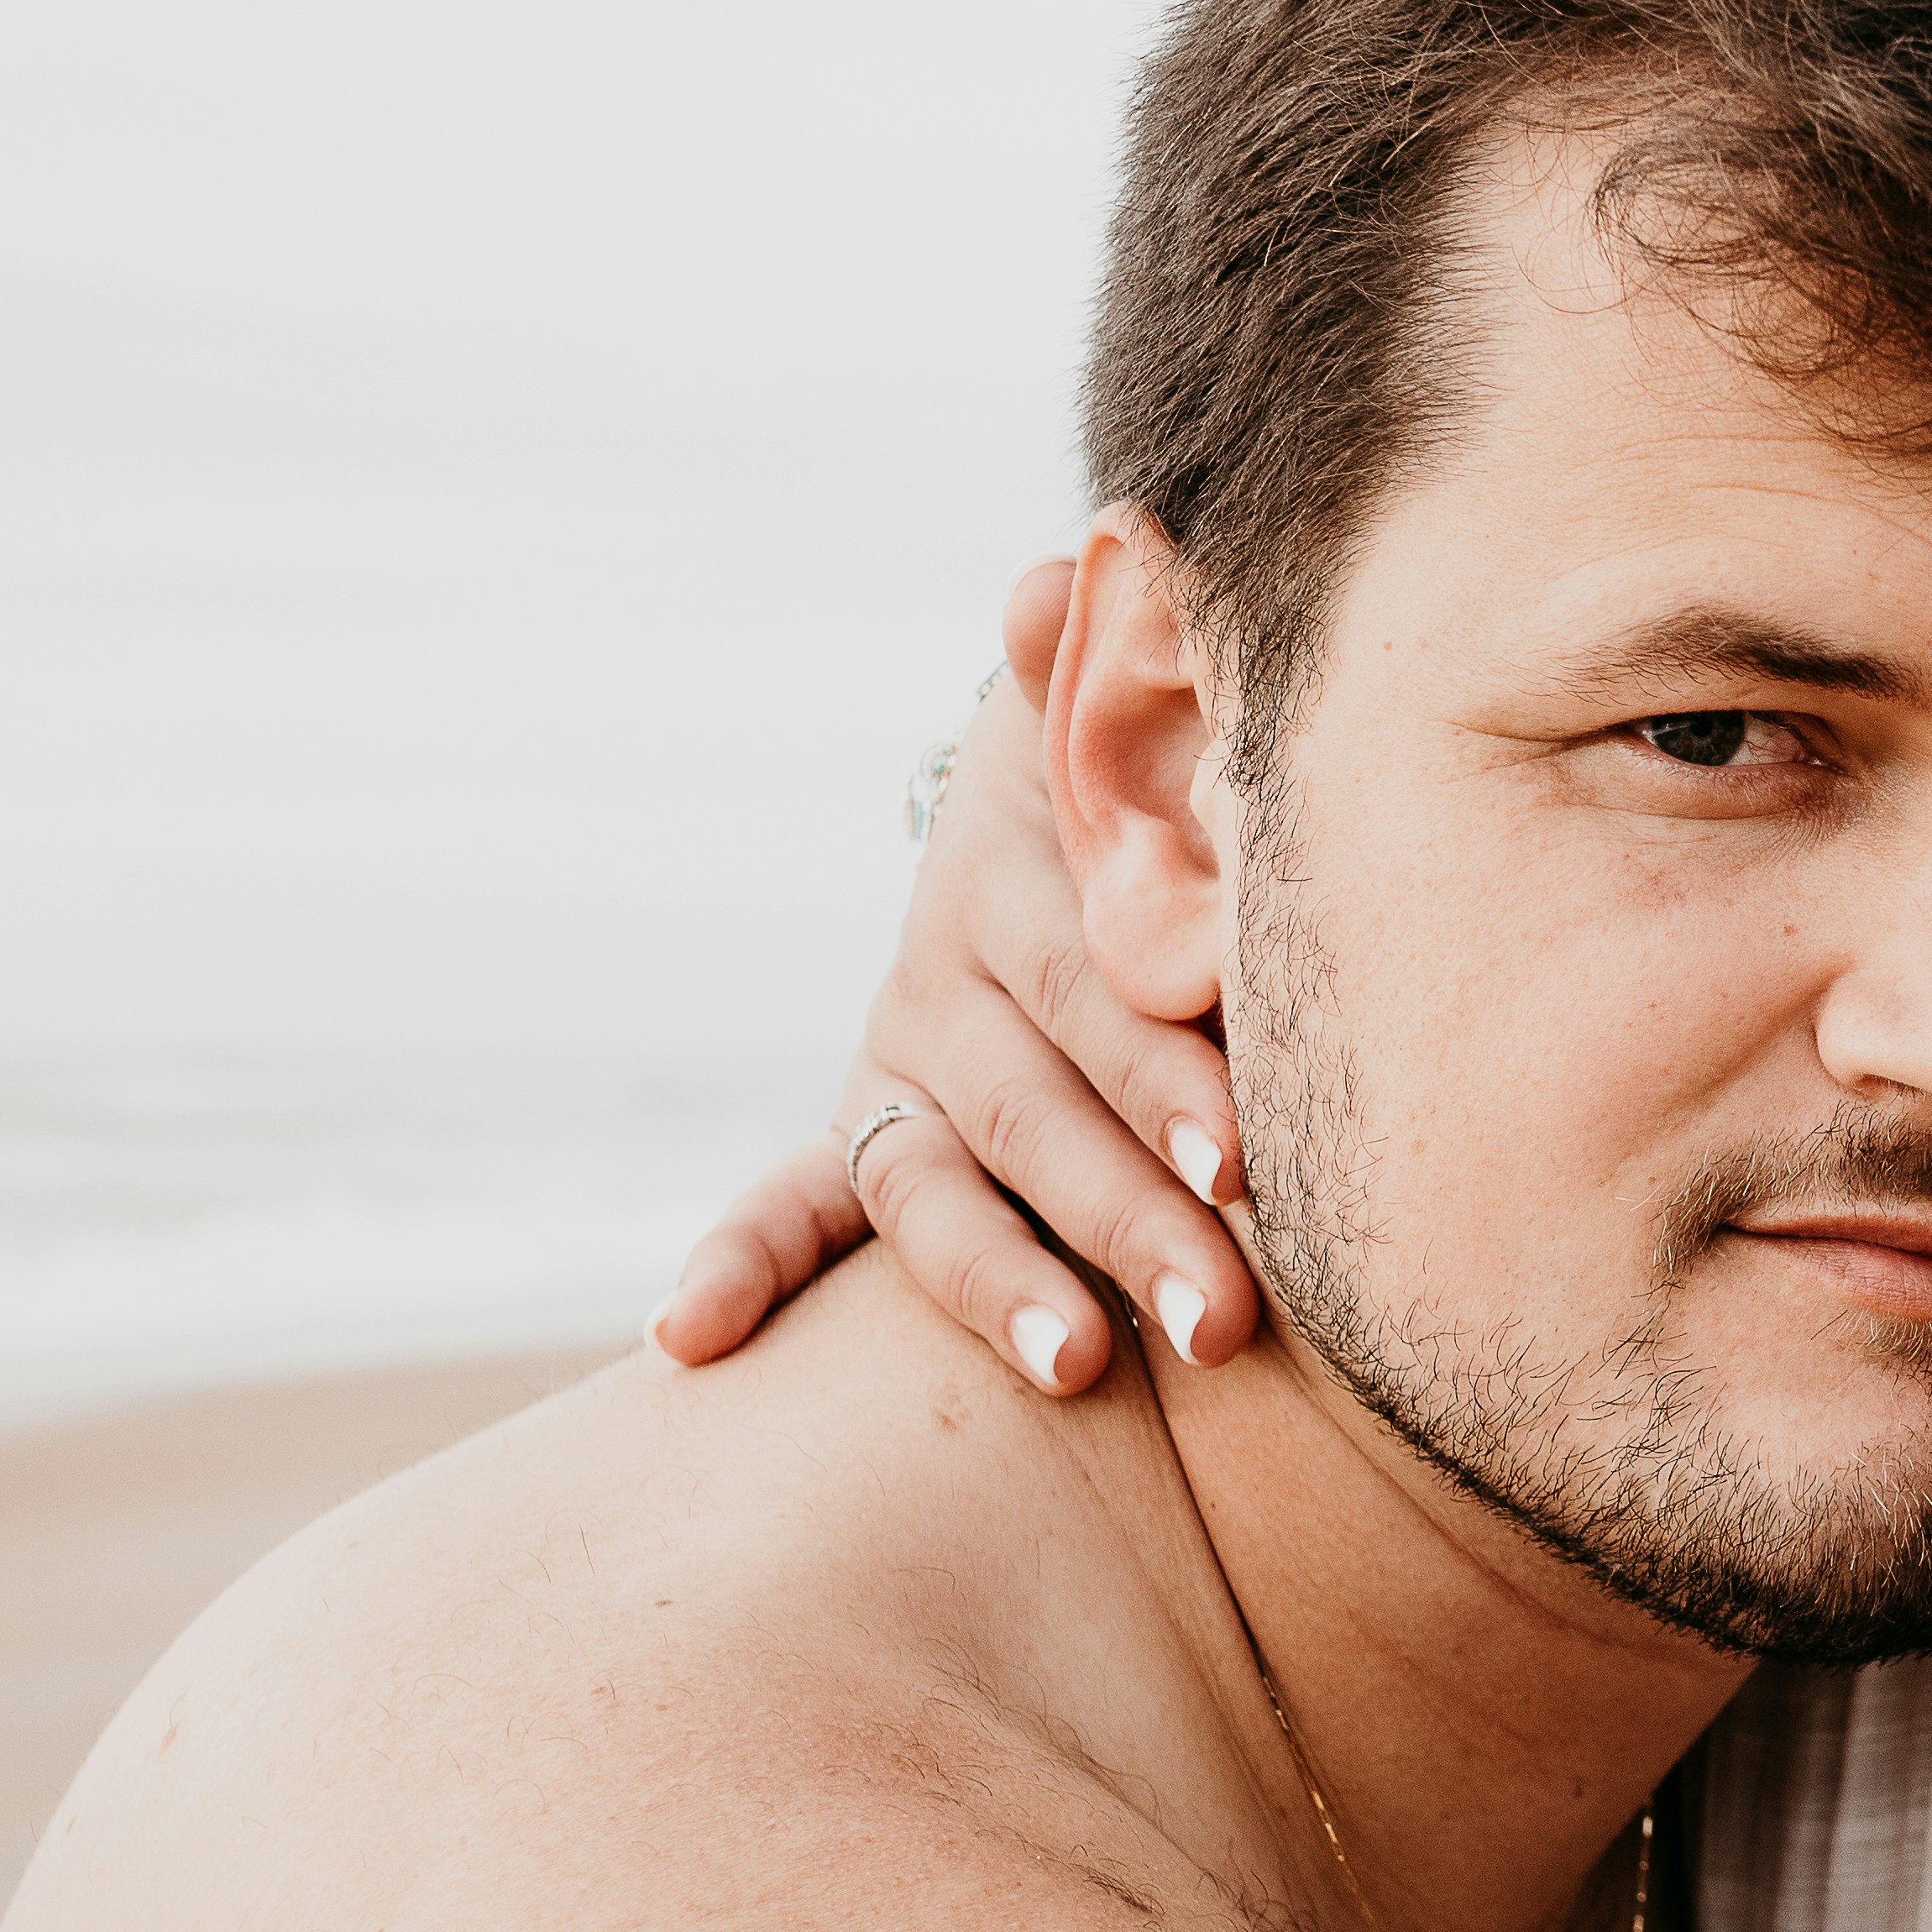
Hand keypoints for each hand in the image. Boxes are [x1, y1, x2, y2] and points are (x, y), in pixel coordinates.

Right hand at [650, 560, 1262, 1391]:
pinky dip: (738, 1260)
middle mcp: (941, 972)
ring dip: (999, 1282)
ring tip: (1078, 1367)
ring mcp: (900, 1058)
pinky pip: (794, 1198)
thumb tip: (1072, 563)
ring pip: (938, 1181)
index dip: (1162, 1071)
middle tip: (1225, 1313)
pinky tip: (686, 1339)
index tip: (1245, 1160)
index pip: (1090, 986)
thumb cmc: (1158, 776)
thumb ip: (1120, 657)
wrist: (1070, 792)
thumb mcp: (1141, 714)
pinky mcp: (872, 1125)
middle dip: (1128, 1212)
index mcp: (1018, 875)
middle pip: (1033, 1108)